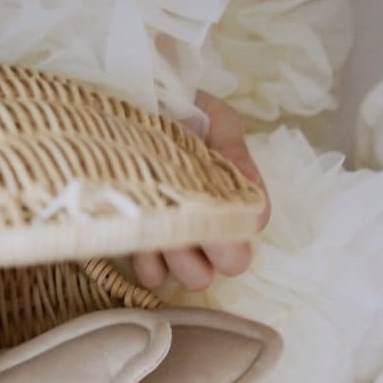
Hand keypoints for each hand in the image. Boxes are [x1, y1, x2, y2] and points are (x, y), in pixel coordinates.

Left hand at [132, 91, 269, 290]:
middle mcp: (213, 226)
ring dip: (181, 257)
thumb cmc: (175, 107)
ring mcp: (180, 243)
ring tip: (160, 225)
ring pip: (196, 277)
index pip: (253, 223)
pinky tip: (141, 238)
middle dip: (214, 247)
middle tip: (188, 218)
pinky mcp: (144, 250)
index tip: (217, 199)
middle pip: (232, 263)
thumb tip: (249, 186)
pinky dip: (150, 264)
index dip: (237, 219)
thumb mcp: (211, 118)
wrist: (128, 105)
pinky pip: (155, 277)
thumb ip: (231, 149)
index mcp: (235, 192)